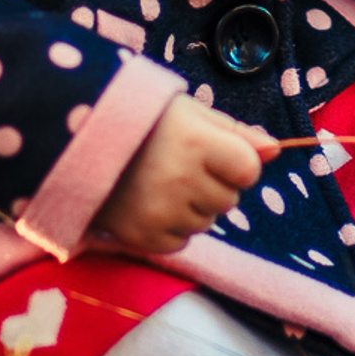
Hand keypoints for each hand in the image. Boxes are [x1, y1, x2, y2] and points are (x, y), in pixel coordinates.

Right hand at [97, 95, 276, 253]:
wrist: (77, 140)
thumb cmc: (144, 121)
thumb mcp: (192, 113)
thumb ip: (237, 133)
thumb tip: (277, 150)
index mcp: (196, 142)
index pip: (249, 170)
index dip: (237, 162)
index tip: (215, 153)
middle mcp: (181, 180)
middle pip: (229, 199)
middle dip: (215, 184)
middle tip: (181, 165)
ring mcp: (160, 212)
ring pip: (207, 222)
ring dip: (194, 207)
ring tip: (163, 182)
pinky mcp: (141, 237)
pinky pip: (180, 242)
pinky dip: (172, 227)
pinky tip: (152, 202)